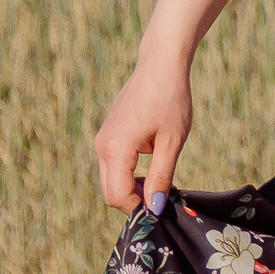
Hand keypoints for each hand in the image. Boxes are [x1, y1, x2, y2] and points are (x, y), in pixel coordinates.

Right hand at [95, 57, 193, 216]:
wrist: (160, 65)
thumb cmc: (170, 100)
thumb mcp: (172, 141)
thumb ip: (162, 176)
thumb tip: (155, 207)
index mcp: (116, 149)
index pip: (117, 195)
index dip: (138, 207)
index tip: (162, 205)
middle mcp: (102, 146)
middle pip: (110, 190)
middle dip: (134, 199)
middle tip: (163, 194)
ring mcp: (102, 140)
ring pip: (110, 178)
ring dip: (132, 185)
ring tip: (161, 177)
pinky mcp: (108, 134)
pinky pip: (113, 164)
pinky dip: (129, 172)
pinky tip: (154, 161)